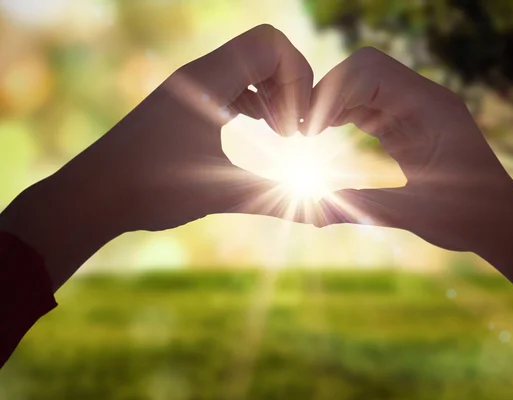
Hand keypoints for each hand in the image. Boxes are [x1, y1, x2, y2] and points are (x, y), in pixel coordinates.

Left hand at [0, 25, 313, 288]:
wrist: (94, 195)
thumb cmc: (151, 191)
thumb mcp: (222, 193)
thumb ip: (279, 200)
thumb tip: (328, 220)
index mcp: (208, 82)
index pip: (270, 44)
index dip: (298, 78)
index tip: (296, 126)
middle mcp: (200, 75)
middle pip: (265, 50)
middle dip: (292, 87)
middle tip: (294, 132)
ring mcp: (192, 87)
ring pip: (250, 68)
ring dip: (275, 95)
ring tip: (283, 135)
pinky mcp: (187, 103)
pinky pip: (233, 85)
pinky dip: (256, 102)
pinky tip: (263, 133)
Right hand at [308, 47, 512, 304]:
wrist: (497, 221)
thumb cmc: (464, 219)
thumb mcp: (407, 213)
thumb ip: (356, 207)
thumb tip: (305, 212)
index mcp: (430, 108)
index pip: (369, 71)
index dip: (332, 92)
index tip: (310, 129)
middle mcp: (423, 98)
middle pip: (362, 68)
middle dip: (328, 92)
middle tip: (304, 129)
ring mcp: (416, 108)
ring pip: (363, 82)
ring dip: (333, 102)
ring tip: (309, 132)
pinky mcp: (408, 122)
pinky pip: (369, 103)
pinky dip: (344, 113)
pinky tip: (327, 133)